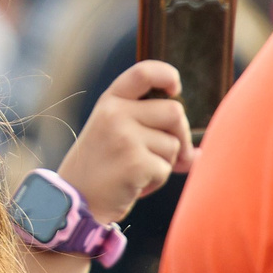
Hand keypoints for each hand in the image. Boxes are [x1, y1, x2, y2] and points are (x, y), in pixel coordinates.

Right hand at [57, 60, 188, 222]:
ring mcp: (124, 137)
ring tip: (138, 171)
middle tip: (172, 154)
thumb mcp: (115, 135)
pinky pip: (166, 168)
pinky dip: (157, 180)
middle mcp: (116, 114)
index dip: (167, 75)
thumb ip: (150, 129)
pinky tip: (134, 184)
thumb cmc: (101, 167)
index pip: (143, 72)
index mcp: (110, 101)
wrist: (75, 200)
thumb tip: (197, 153)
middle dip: (181, 135)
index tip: (175, 88)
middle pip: (174, 111)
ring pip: (173, 144)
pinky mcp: (134, 163)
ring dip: (164, 162)